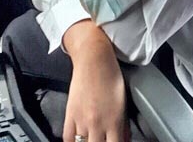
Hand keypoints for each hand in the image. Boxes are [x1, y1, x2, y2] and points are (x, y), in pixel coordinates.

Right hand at [63, 22, 128, 141]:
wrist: (94, 58)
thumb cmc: (111, 76)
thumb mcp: (123, 102)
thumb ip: (123, 125)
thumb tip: (124, 139)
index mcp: (114, 121)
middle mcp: (97, 124)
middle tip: (102, 140)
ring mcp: (82, 120)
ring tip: (91, 140)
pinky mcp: (70, 114)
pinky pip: (68, 138)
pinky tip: (77, 141)